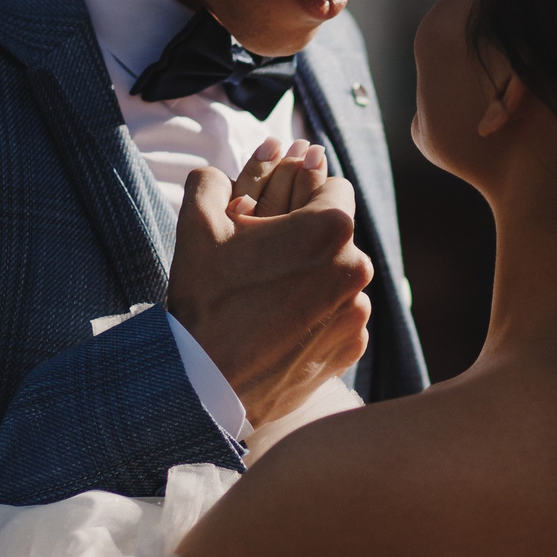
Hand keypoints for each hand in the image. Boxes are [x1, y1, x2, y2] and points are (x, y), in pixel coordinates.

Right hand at [166, 149, 371, 428]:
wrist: (207, 384)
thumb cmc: (206, 300)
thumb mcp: (198, 226)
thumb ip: (211, 181)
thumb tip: (218, 172)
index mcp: (330, 226)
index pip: (333, 185)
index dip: (305, 191)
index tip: (284, 208)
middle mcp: (357, 266)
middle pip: (338, 234)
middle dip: (307, 238)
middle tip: (268, 254)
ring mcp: (358, 310)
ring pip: (340, 277)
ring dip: (314, 278)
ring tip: (272, 294)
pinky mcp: (352, 347)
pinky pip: (340, 317)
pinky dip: (318, 316)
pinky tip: (282, 324)